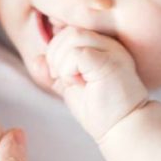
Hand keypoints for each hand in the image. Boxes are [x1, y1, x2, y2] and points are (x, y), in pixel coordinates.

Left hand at [35, 26, 147, 141]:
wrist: (123, 129)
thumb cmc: (100, 109)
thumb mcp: (70, 86)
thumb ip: (55, 71)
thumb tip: (36, 59)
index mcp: (102, 45)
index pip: (70, 30)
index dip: (56, 48)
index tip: (59, 73)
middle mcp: (109, 43)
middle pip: (69, 31)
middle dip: (54, 54)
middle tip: (61, 78)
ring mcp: (112, 51)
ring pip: (72, 37)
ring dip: (60, 60)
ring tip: (69, 81)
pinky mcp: (110, 62)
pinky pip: (77, 53)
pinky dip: (68, 69)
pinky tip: (77, 84)